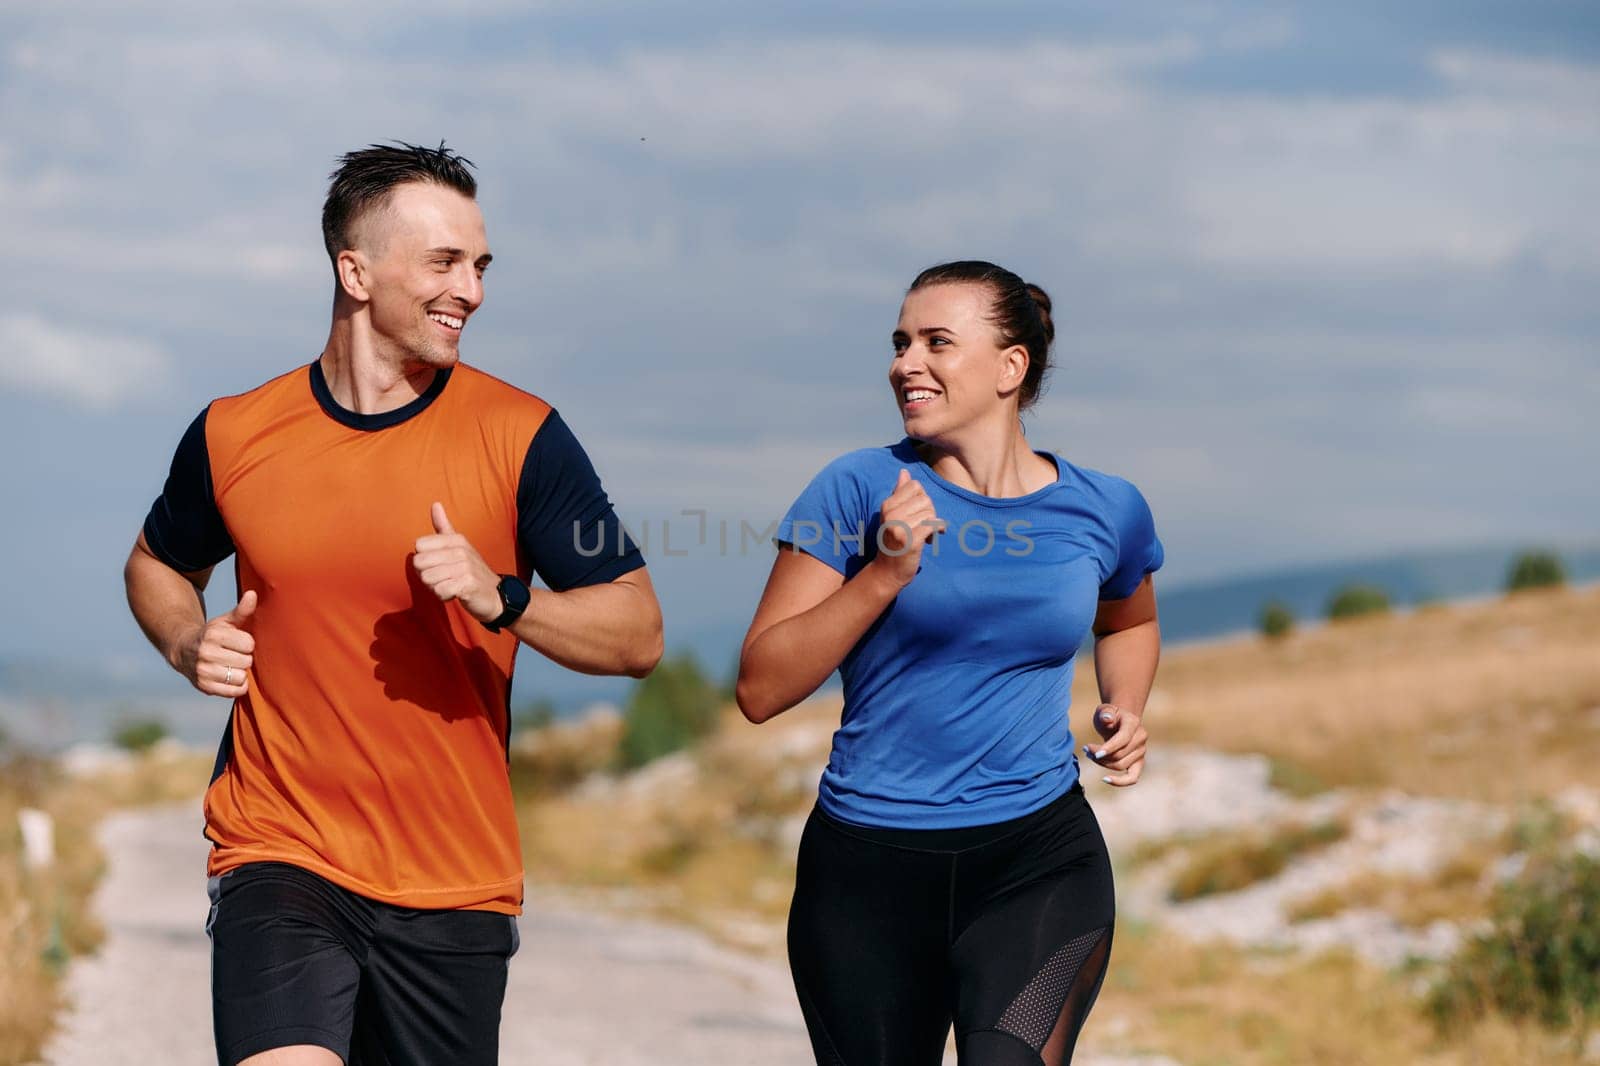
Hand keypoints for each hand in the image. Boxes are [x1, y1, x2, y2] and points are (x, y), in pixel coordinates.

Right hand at [175, 590, 256, 697]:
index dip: (246, 644)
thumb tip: (253, 594)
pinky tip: (230, 678)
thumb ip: (242, 610)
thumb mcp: (225, 621)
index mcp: (214, 634)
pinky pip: (235, 691)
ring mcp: (204, 671)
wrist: (183, 650)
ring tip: (230, 665)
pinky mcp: (204, 687)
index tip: (237, 643)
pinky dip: (237, 686)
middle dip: (243, 658)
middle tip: (233, 655)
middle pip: (246, 661)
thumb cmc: (212, 635)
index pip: (249, 644)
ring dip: (240, 672)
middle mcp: (206, 653)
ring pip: (240, 676)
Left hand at [413, 502, 501, 623]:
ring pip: (427, 579)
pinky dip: (444, 596)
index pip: (419, 546)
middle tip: (444, 577)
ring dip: (435, 587)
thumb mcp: (459, 546)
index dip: (424, 559)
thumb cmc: (471, 571)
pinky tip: (455, 594)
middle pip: (419, 563)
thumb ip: (443, 526)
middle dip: (427, 575)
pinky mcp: (468, 584)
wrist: (495, 595)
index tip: (439, 564)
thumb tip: (435, 503)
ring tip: (450, 585)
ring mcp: (466, 567)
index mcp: (456, 539)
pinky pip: (439, 591)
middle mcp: (461, 551)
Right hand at [868, 469, 944, 587]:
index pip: (915, 486)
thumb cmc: (893, 541)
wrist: (887, 571)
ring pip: (930, 512)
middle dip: (930, 511)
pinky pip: (933, 524)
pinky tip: (932, 538)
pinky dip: (937, 530)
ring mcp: (900, 528)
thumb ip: (899, 493)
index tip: (919, 513)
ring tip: (926, 534)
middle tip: (925, 525)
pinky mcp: (910, 541)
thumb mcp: (892, 515)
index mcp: (887, 505)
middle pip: (925, 499)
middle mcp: (891, 514)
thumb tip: (904, 472)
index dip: (922, 498)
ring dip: (933, 523)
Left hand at [1084, 703, 1147, 786]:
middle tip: (1086, 749)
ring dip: (1103, 763)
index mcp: (1133, 723)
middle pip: (1119, 755)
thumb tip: (1107, 719)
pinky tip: (1105, 779)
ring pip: (1120, 765)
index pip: (1122, 739)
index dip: (1108, 748)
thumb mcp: (1104, 710)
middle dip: (1099, 755)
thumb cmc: (1109, 716)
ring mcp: (1141, 752)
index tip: (1092, 753)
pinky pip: (1132, 778)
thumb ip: (1105, 713)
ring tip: (1090, 755)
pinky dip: (1120, 782)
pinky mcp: (1139, 763)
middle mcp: (1141, 738)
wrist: (1119, 721)